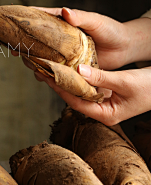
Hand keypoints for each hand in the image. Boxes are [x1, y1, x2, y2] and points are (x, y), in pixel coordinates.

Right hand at [12, 7, 150, 69]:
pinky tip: (41, 76)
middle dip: (24, 44)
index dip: (25, 21)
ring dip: (33, 60)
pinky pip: (56, 69)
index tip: (12, 25)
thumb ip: (81, 17)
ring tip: (26, 64)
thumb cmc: (111, 30)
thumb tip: (65, 11)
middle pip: (37, 39)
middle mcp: (61, 37)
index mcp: (64, 22)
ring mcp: (65, 52)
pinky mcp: (71, 65)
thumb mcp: (96, 21)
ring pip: (44, 55)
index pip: (41, 18)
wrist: (124, 48)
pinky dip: (47, 72)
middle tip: (13, 50)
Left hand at [34, 65, 150, 125]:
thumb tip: (78, 70)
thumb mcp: (125, 81)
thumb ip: (101, 77)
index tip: (50, 77)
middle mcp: (102, 111)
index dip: (62, 90)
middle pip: (76, 98)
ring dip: (68, 81)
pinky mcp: (106, 95)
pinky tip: (69, 69)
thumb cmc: (149, 87)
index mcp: (106, 115)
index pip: (77, 102)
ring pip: (80, 92)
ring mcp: (104, 103)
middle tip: (44, 71)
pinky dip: (79, 78)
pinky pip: (88, 87)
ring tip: (52, 69)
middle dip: (60, 85)